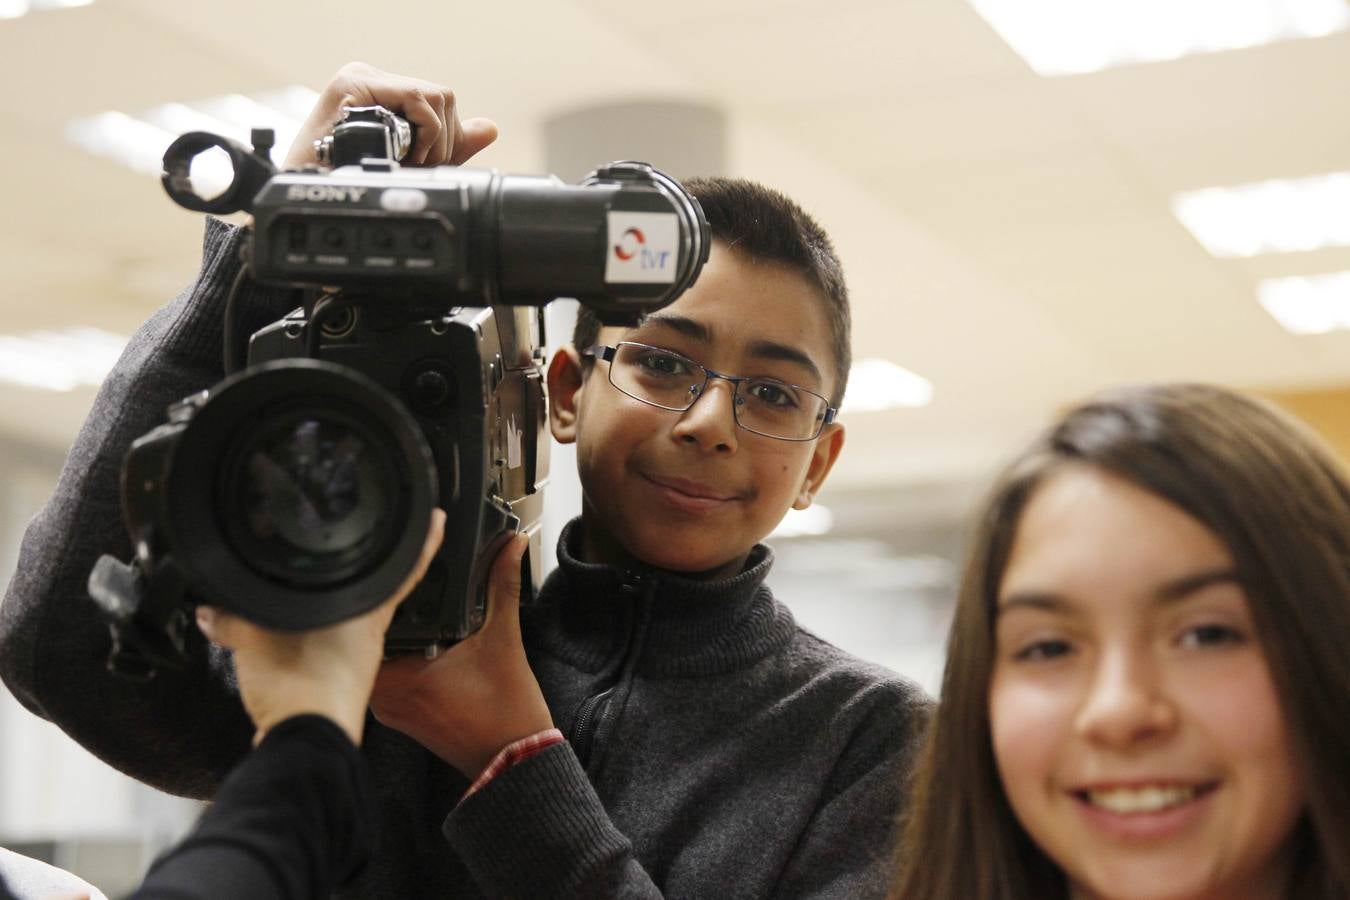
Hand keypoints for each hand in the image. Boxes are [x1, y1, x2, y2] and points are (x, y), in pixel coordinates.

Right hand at [196, 509, 445, 745]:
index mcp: (366, 612)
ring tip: (297, 595)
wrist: (304, 741)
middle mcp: (367, 635)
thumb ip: (234, 618)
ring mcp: (353, 661)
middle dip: (361, 570)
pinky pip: (321, 648)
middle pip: (374, 591)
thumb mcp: (258, 635)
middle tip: (354, 545)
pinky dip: (300, 638)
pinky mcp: (332, 684)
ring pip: (346, 619)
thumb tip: (213, 611)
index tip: (436, 518)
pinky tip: (275, 642)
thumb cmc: (301, 685)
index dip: (422, 541)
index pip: (403, 567)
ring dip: (325, 606)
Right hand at [283, 61, 498, 169]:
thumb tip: (490, 128)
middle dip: (442, 142)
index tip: (429, 166)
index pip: (440, 103)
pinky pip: (418, 98)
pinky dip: (423, 133)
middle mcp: (373, 81)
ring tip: (405, 163)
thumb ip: (449, 147)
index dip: (446, 140)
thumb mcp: (410, 167)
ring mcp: (362, 79)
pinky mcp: (353, 83)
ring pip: (436, 96)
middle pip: (443, 99)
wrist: (303, 201)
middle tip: (416, 168)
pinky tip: (402, 154)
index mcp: (384, 94)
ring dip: (432, 141)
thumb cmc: (346, 185)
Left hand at [370, 533, 553, 778]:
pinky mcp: (401, 715)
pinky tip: (423, 644)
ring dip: (395, 637)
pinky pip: (389, 677)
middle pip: (371, 639)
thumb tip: (510, 547)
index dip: (382, 594)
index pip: (371, 623)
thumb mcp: (504, 639)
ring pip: (379, 658)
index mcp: (400, 676)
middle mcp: (385, 696)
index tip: (393, 572)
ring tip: (413, 610)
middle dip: (389, 612)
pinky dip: (403, 658)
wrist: (515, 759)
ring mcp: (390, 709)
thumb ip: (502, 586)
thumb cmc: (507, 712)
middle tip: (402, 584)